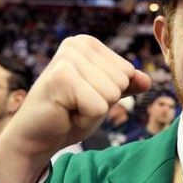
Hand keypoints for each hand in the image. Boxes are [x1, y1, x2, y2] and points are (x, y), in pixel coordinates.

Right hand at [0, 35, 150, 182]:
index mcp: (88, 44)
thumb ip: (126, 85)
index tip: (85, 97)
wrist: (35, 138)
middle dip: (103, 102)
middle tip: (76, 105)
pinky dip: (86, 119)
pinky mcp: (61, 78)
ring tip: (70, 108)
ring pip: (112, 93)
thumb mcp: (104, 97)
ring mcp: (67, 58)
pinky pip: (99, 107)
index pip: (128, 71)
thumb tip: (146, 80)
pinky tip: (66, 114)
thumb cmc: (69, 115)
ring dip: (94, 110)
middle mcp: (76, 44)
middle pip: (122, 81)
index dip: (111, 93)